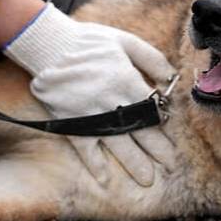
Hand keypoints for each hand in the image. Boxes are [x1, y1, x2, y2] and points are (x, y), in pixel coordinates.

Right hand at [3, 4, 175, 185]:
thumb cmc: (89, 42)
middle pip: (139, 130)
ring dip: (133, 162)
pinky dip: (93, 162)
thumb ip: (151, 58)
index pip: (152, 109)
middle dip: (157, 149)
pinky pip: (84, 146)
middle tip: (170, 165)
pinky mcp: (70, 120)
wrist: (48, 45)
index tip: (172, 136)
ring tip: (146, 179)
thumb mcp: (125, 42)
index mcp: (126, 80)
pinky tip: (104, 178)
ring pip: (117, 142)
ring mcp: (90, 113)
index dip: (164, 124)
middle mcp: (111, 100)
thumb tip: (171, 79)